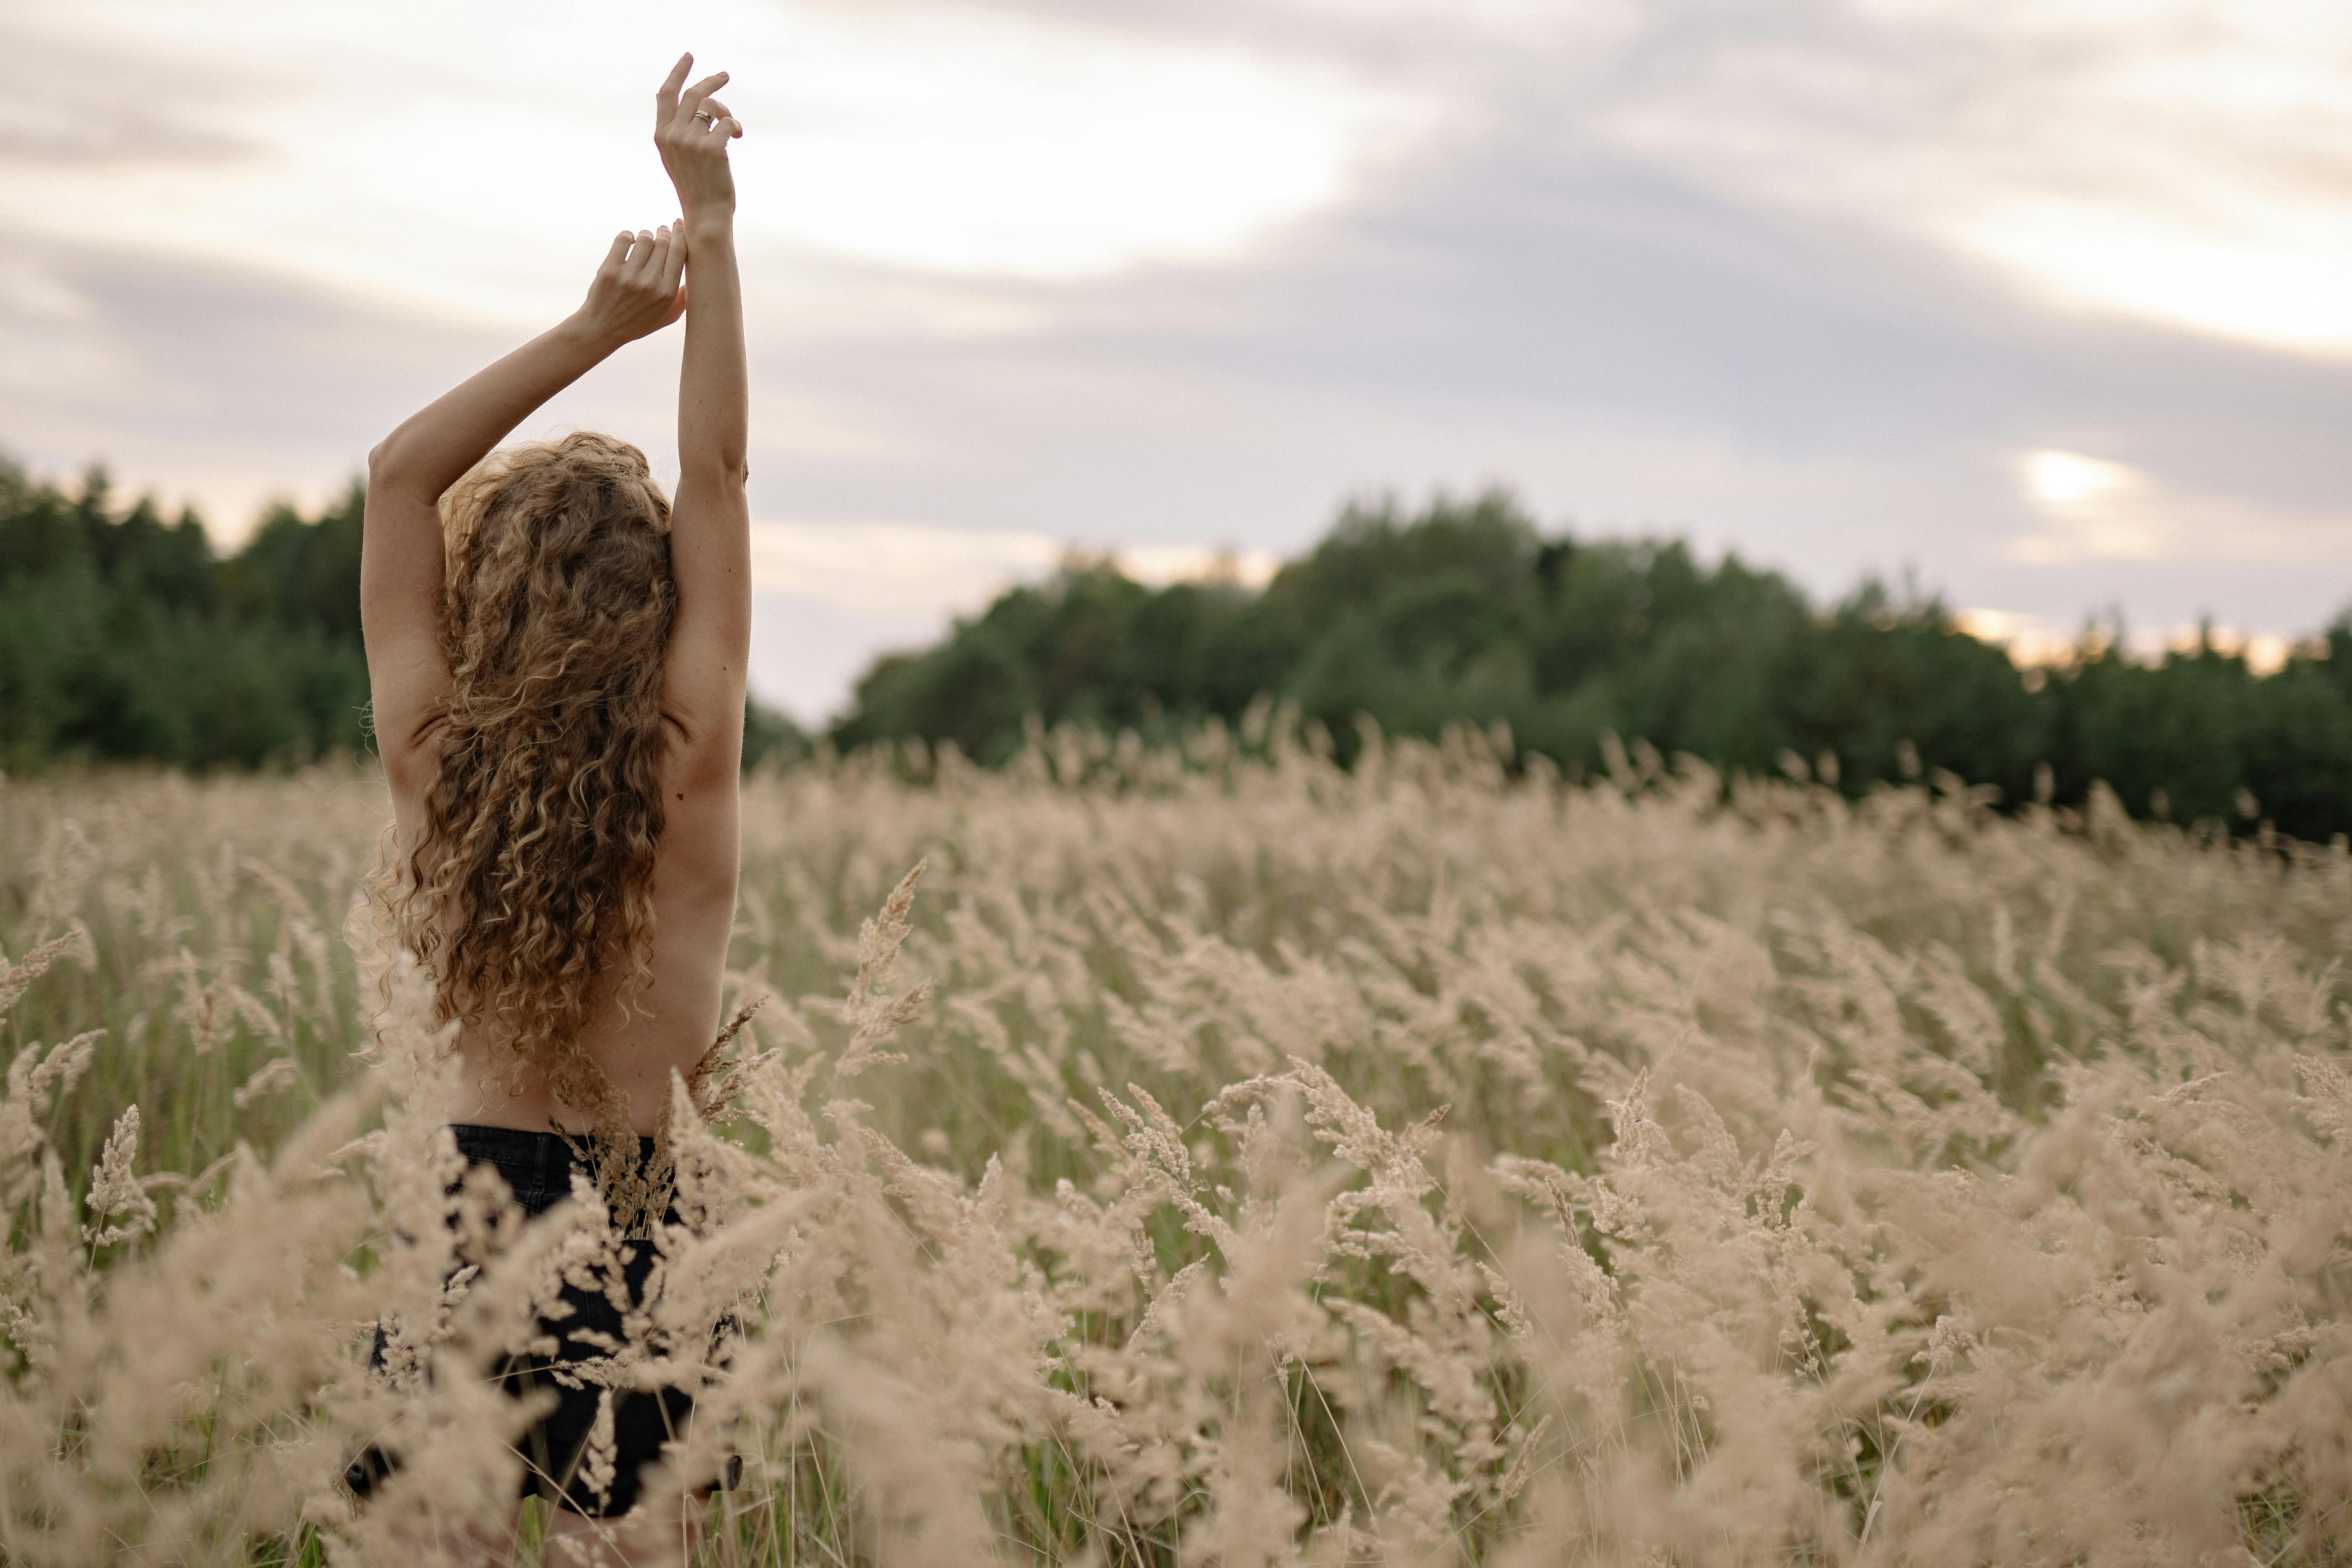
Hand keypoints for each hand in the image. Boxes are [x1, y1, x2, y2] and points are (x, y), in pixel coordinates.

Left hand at [573, 226, 687, 344]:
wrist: (603, 328)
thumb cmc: (637, 322)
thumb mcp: (667, 317)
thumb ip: (684, 298)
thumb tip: (702, 277)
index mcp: (667, 293)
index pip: (679, 253)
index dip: (680, 235)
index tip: (679, 226)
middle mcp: (650, 283)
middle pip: (664, 242)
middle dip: (665, 232)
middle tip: (663, 230)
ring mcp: (628, 276)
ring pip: (645, 238)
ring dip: (647, 234)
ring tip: (646, 238)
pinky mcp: (609, 270)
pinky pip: (623, 239)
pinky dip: (628, 236)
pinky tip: (629, 241)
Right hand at [655, 53, 740, 222]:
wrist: (706, 214)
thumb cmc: (696, 186)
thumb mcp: (676, 156)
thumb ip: (677, 130)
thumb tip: (691, 103)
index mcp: (661, 135)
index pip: (665, 94)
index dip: (678, 72)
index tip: (689, 57)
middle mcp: (673, 135)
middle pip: (693, 94)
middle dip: (711, 81)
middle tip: (724, 75)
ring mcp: (691, 141)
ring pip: (712, 106)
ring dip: (726, 111)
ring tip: (732, 126)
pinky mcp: (712, 148)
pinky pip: (728, 121)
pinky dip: (735, 125)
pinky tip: (737, 136)